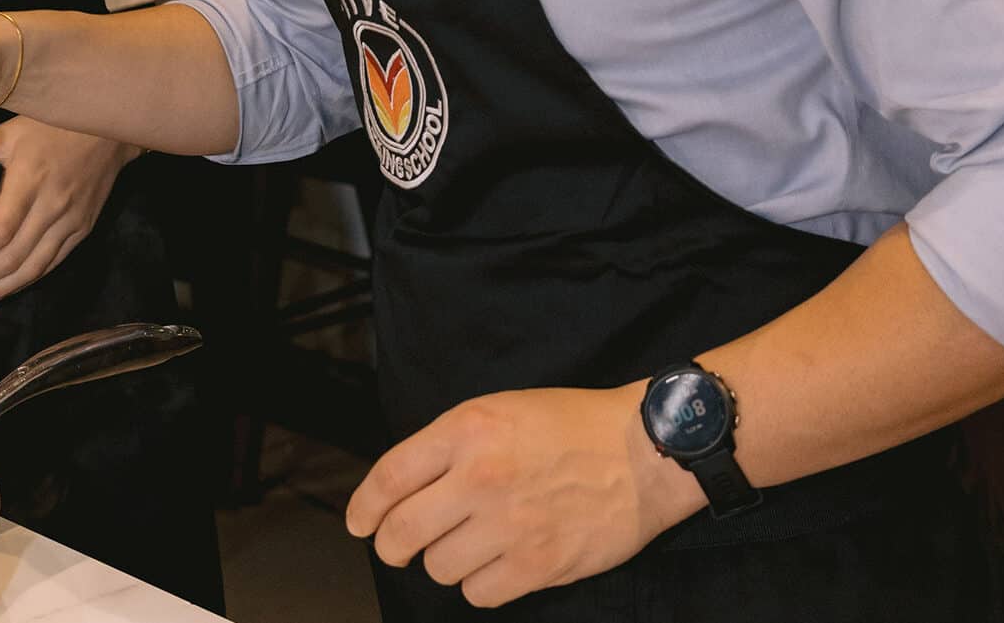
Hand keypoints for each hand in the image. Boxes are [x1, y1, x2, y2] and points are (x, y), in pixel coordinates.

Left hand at [0, 118, 135, 318]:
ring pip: (30, 270)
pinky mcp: (81, 231)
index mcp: (30, 182)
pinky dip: (21, 283)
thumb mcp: (10, 130)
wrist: (113, 128)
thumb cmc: (56, 123)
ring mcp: (70, 223)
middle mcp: (51, 209)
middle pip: (9, 260)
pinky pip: (49, 265)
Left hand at [346, 384, 704, 607]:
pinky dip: (479, 585)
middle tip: (397, 547)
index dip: (363, 508)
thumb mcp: (496, 409)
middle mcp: (481, 477)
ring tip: (467, 545)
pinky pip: (479, 594)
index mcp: (466, 430)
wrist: (644, 451)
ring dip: (444, 562)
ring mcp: (510, 524)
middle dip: (391, 546)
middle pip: (401, 532)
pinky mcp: (539, 564)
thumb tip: (399, 488)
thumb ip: (446, 445)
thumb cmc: (570, 426)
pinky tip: (495, 564)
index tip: (359, 523)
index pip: (388, 478)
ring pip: (439, 567)